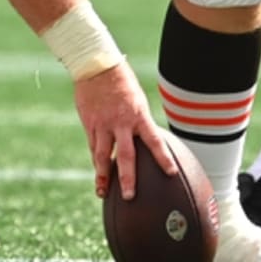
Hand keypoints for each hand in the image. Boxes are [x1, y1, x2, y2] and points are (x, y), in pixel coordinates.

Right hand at [74, 61, 177, 199]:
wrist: (97, 65)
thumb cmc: (121, 80)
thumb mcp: (137, 98)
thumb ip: (139, 120)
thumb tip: (148, 139)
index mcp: (138, 114)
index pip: (154, 140)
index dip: (163, 158)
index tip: (170, 173)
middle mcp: (121, 122)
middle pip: (126, 155)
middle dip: (128, 178)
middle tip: (130, 196)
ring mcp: (103, 124)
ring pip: (103, 155)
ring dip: (103, 176)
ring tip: (102, 193)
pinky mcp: (89, 123)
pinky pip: (94, 146)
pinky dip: (96, 160)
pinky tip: (98, 173)